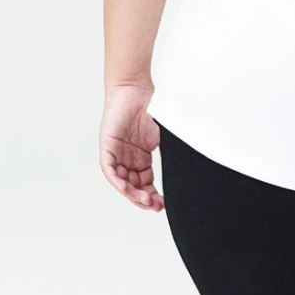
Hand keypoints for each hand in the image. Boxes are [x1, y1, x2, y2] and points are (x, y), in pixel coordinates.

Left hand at [98, 83, 163, 211]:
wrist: (136, 88)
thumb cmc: (151, 106)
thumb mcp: (164, 135)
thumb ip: (171, 152)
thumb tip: (187, 170)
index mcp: (141, 157)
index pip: (145, 183)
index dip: (153, 195)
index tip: (163, 205)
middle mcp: (127, 158)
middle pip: (133, 186)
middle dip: (144, 199)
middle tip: (156, 207)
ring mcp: (116, 152)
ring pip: (121, 181)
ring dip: (132, 194)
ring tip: (145, 201)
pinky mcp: (106, 145)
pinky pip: (109, 168)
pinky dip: (117, 180)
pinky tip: (127, 188)